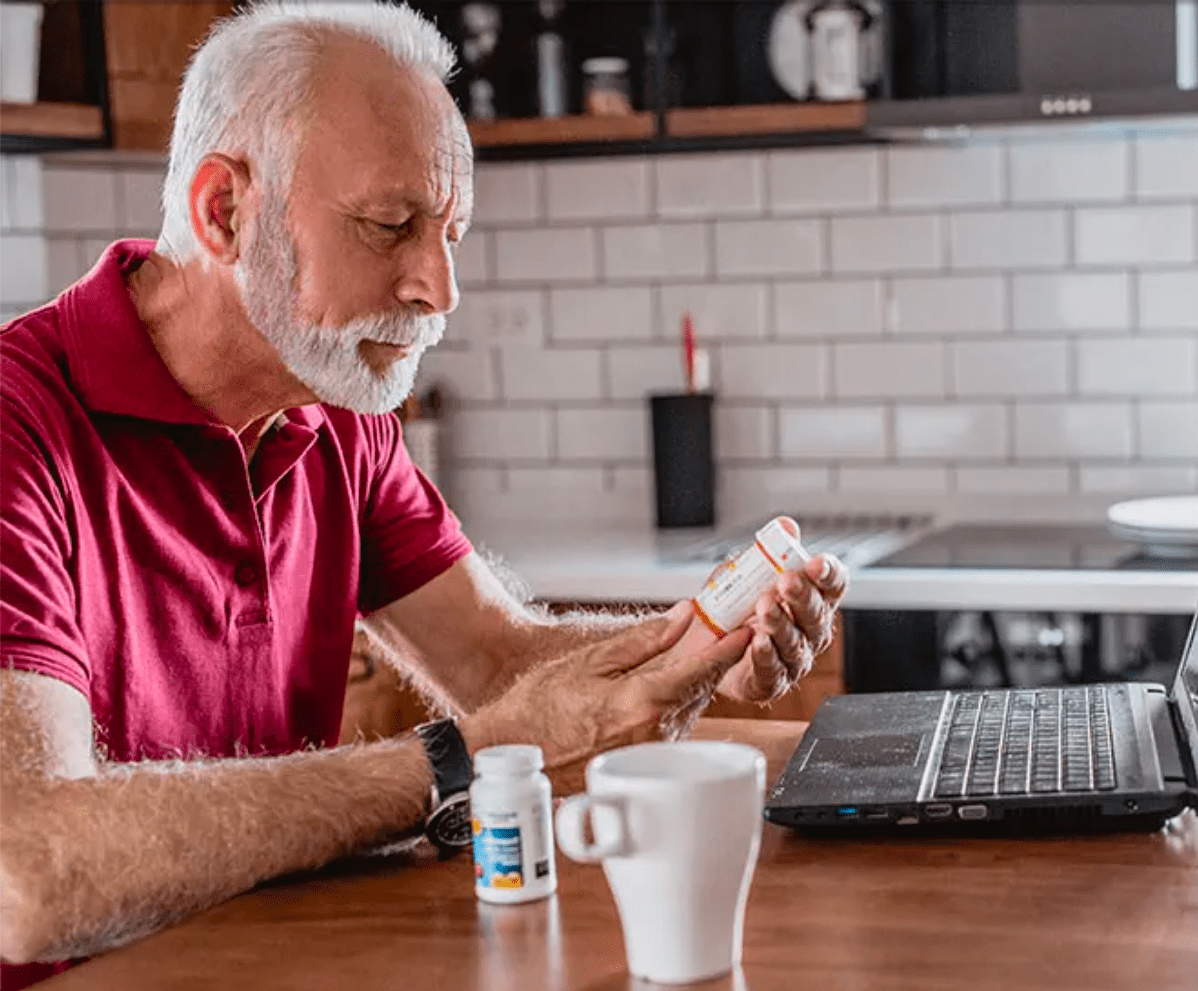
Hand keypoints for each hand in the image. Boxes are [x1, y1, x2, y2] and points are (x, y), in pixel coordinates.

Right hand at [460, 602, 751, 768]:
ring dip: (696, 681)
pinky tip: (668, 686)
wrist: (513, 754)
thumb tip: (682, 618)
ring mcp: (652, 753)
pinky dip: (677, 702)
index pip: (702, 670)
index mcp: (642, 703)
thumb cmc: (540, 706)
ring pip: (689, 708)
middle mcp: (655, 733)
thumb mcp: (589, 662)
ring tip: (701, 651)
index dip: (730, 647)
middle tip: (730, 628)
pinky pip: (673, 726)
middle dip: (715, 660)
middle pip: (702, 689)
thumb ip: (642, 641)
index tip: (751, 628)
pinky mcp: (645, 764)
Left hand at [716, 554, 848, 703]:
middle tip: (787, 581)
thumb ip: (765, 552)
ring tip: (764, 608)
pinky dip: (766, 655)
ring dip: (781, 623)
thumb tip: (786, 525)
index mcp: (811, 599)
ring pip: (796, 643)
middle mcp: (809, 630)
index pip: (832, 585)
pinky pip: (773, 669)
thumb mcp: (744, 573)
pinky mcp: (771, 681)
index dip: (829, 574)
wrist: (704, 646)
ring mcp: (793, 658)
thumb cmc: (734, 607)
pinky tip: (758, 642)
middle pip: (816, 614)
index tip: (817, 562)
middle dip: (802, 596)